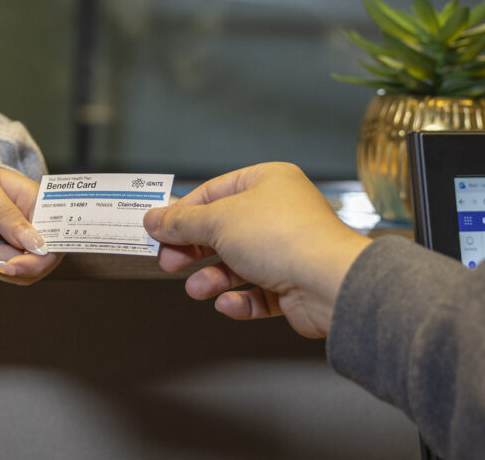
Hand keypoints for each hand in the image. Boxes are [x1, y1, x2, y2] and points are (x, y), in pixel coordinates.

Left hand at [0, 168, 61, 284]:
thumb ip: (8, 216)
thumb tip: (37, 245)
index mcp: (42, 203)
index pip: (57, 239)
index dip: (39, 259)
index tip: (11, 264)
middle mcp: (43, 226)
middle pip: (40, 262)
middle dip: (5, 259)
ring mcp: (33, 243)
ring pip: (23, 272)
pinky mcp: (22, 255)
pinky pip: (11, 274)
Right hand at [143, 162, 370, 337]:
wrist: (331, 284)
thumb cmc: (284, 238)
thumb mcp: (217, 221)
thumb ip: (181, 222)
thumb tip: (154, 219)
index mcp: (267, 182)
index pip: (214, 192)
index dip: (183, 212)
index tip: (160, 229)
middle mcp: (280, 212)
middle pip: (224, 229)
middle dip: (194, 249)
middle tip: (169, 260)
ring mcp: (288, 249)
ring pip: (239, 263)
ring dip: (213, 277)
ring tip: (197, 288)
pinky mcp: (295, 284)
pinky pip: (259, 291)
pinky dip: (240, 299)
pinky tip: (228, 303)